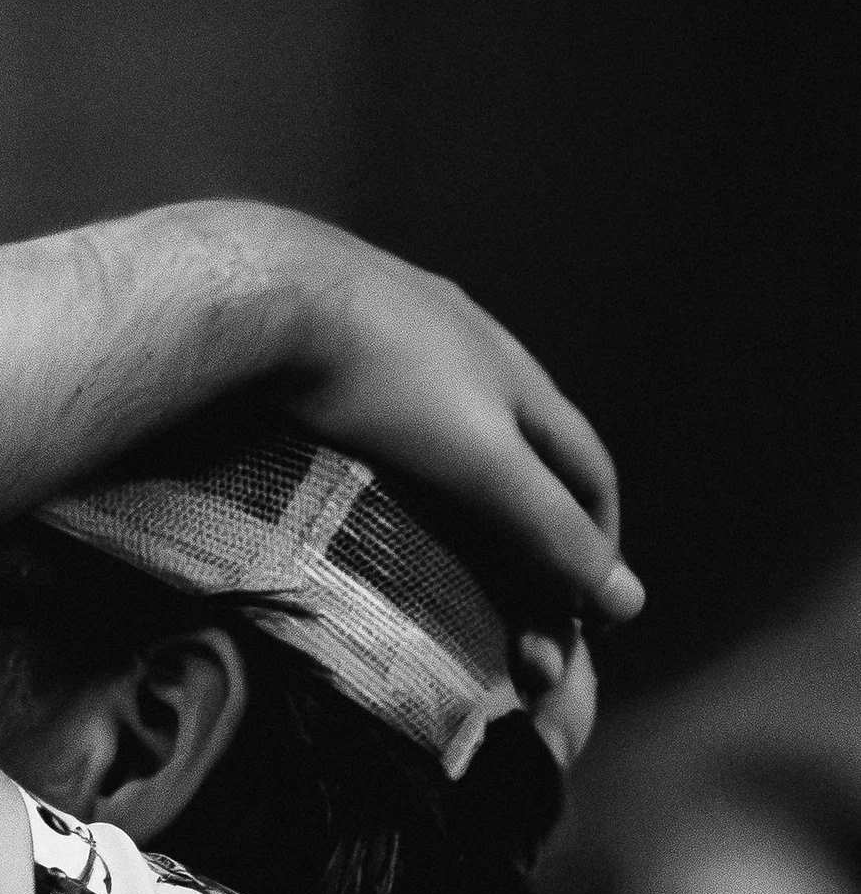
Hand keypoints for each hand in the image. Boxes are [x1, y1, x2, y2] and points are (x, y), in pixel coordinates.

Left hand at [258, 214, 642, 628]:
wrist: (263, 289)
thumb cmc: (380, 379)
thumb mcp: (479, 462)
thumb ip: (547, 527)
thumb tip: (629, 602)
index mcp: (518, 375)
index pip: (589, 465)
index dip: (599, 534)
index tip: (589, 604)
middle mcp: (470, 344)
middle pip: (531, 441)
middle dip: (542, 513)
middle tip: (526, 586)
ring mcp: (400, 329)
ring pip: (458, 415)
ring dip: (472, 478)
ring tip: (454, 537)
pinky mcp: (332, 331)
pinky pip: (385, 402)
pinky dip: (402, 452)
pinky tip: (369, 470)